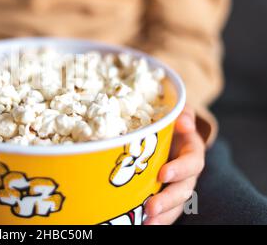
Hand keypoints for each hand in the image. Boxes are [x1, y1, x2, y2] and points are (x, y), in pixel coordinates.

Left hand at [144, 105, 204, 224]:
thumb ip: (184, 114)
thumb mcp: (178, 112)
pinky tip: (141, 223)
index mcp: (191, 150)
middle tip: (151, 208)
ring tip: (147, 223)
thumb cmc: (170, 119)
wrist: (166, 128)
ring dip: (163, 215)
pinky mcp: (164, 192)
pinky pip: (165, 209)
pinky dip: (156, 218)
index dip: (180, 169)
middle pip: (183, 190)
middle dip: (168, 200)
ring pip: (175, 204)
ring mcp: (176, 184)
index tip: (162, 174)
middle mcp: (187, 171)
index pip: (192, 162)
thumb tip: (184, 122)